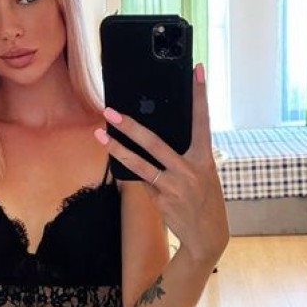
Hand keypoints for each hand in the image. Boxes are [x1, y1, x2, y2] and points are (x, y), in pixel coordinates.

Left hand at [95, 63, 228, 265]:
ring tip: (100, 135)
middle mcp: (189, 170)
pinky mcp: (161, 200)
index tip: (197, 70)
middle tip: (111, 111)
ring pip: (139, 163)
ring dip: (117, 148)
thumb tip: (154, 137)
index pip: (202, 120)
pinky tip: (119, 159)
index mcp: (204, 158)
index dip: (200, 94)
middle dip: (131, 126)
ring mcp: (174, 186)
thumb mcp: (203, 174)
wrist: (207, 236)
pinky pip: (141, 180)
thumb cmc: (204, 199)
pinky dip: (131, 171)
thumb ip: (185, 156)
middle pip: (155, 142)